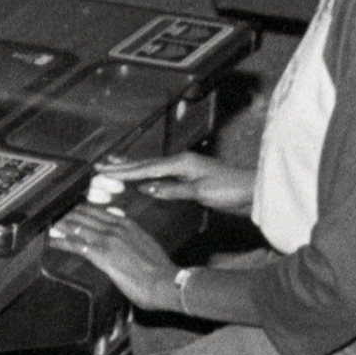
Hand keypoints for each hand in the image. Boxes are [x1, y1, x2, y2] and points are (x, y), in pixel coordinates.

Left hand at [50, 204, 182, 310]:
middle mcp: (117, 227)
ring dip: (61, 224)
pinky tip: (52, 240)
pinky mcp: (103, 255)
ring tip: (47, 222)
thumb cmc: (160, 270)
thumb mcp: (146, 245)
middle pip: (85, 214)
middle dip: (67, 212)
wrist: (167, 282)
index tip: (70, 207)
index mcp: (128, 224)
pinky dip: (62, 241)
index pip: (99, 211)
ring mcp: (109, 240)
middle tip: (51, 211)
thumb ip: (132, 236)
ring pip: (78, 226)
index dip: (82, 208)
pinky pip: (77, 245)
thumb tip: (124, 233)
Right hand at [90, 149, 255, 213]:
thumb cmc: (231, 189)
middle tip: (102, 165)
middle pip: (146, 163)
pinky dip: (148, 175)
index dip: (124, 170)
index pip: (146, 168)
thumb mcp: (201, 192)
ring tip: (116, 166)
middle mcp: (182, 162)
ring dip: (134, 168)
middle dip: (124, 165)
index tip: (105, 171)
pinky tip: (144, 179)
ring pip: (153, 168)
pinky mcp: (191, 178)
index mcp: (182, 163)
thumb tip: (147, 188)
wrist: (253, 192)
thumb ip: (173, 190)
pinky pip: (162, 175)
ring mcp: (187, 169)